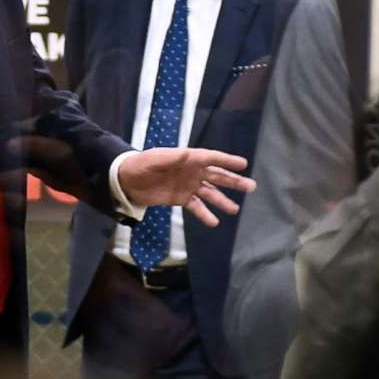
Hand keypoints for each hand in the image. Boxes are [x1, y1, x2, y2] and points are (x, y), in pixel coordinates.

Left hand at [120, 146, 255, 226]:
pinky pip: (197, 207)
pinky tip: (214, 222)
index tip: (244, 164)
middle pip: (217, 176)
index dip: (227, 161)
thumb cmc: (141, 164)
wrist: (127, 180)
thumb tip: (189, 155)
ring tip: (235, 210)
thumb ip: (173, 158)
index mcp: (188, 159)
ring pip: (210, 193)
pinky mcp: (181, 199)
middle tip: (251, 187)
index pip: (212, 158)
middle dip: (234, 181)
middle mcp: (192, 172)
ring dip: (223, 201)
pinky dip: (205, 214)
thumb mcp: (155, 159)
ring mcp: (188, 186)